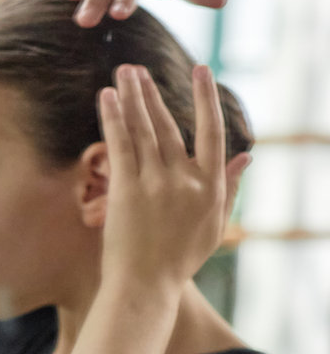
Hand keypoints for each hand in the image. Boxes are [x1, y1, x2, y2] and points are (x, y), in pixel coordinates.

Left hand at [98, 63, 248, 292]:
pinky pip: (120, 145)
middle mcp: (185, 180)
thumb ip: (230, 188)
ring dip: (132, 98)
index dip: (205, 99)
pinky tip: (106, 98)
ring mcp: (155, 183)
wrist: (145, 285)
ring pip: (144, 130)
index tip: (200, 69)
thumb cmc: (179, 258)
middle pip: (169, 125)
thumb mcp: (214, 225)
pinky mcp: (126, 190)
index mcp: (210, 186)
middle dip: (152, 93)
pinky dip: (113, 119)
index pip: (213, 132)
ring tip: (123, 73)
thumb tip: (247, 157)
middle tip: (138, 68)